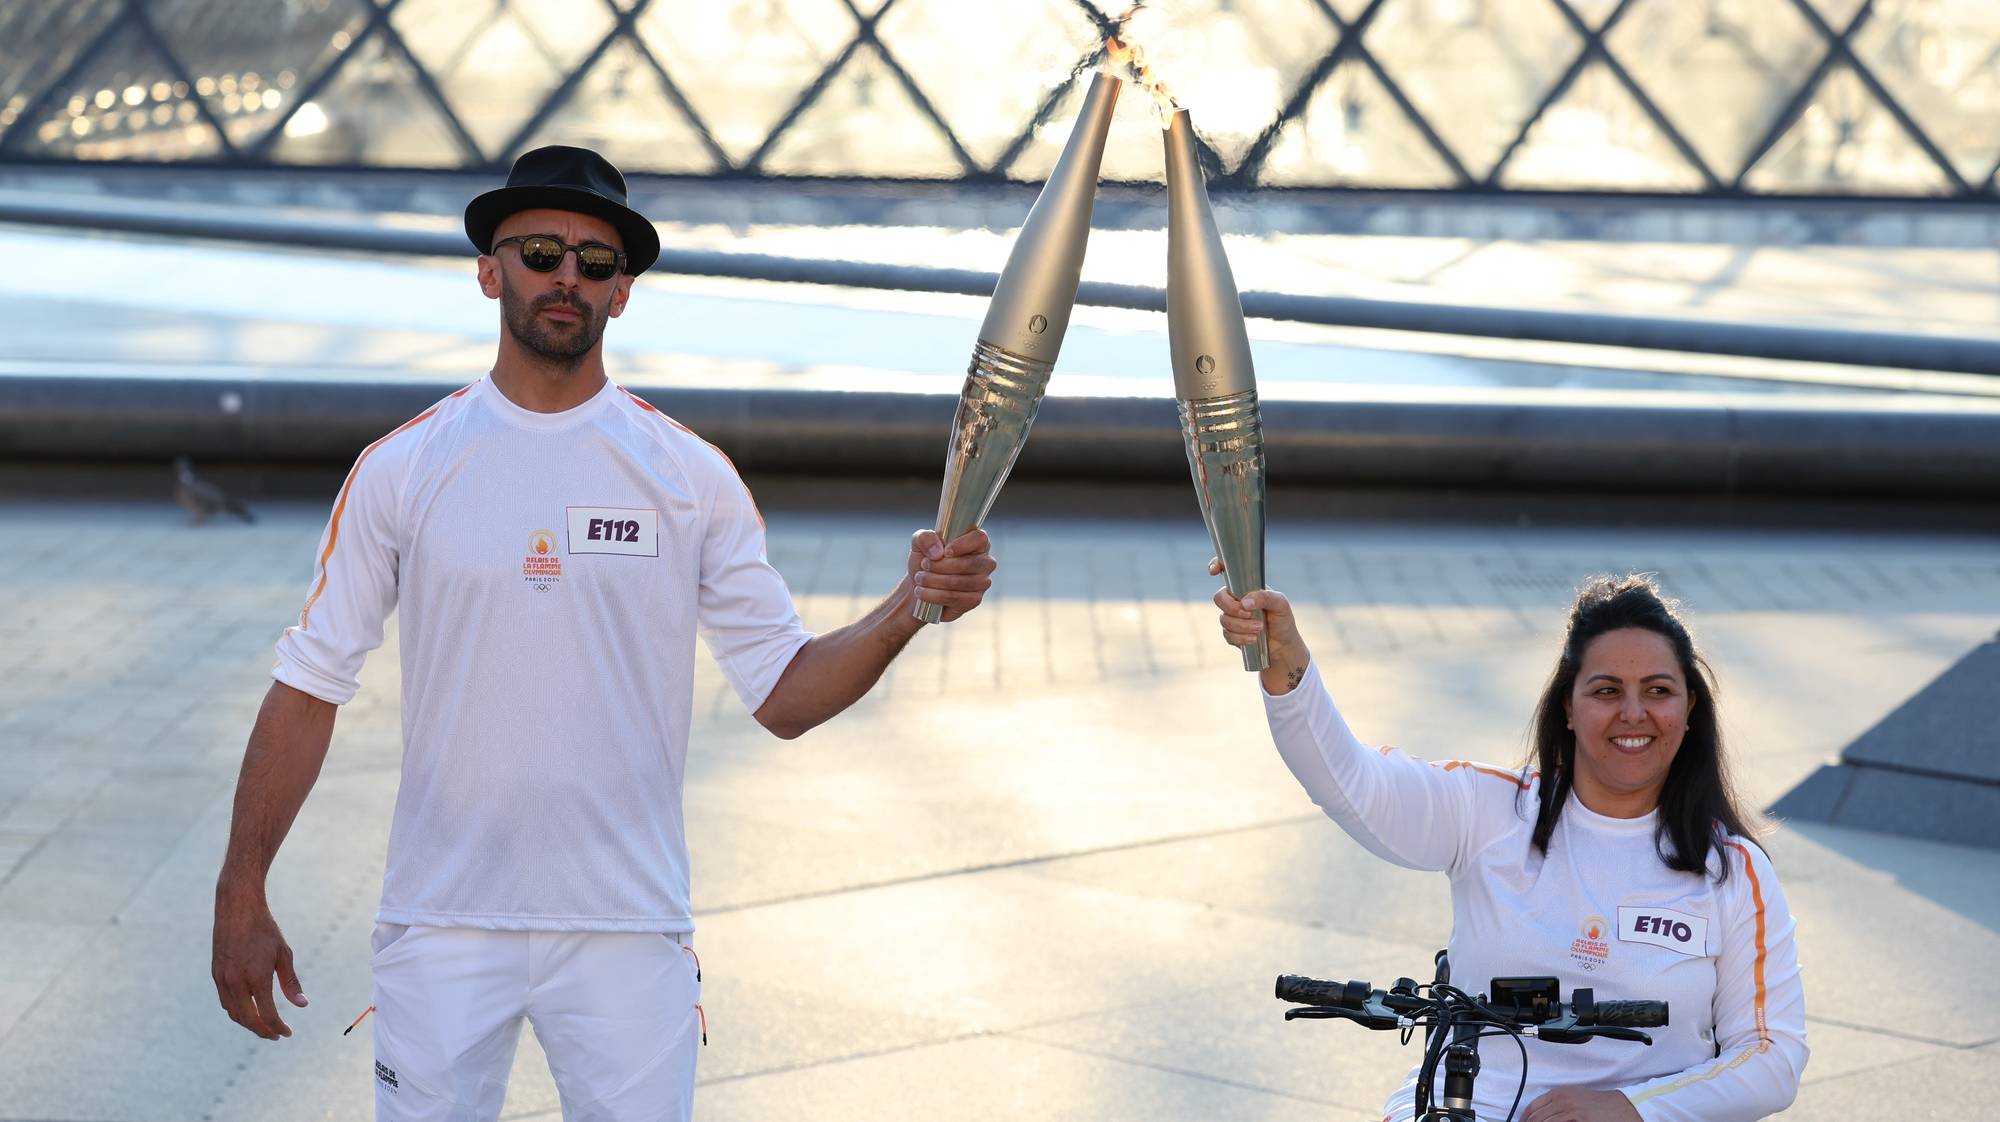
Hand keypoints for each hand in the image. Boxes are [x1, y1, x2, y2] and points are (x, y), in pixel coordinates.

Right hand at [212, 885, 307, 1039]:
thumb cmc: (265, 930)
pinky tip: (248, 1010)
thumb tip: (302, 1005)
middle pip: (248, 1019)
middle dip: (262, 1031)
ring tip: (263, 1026)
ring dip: (248, 1023)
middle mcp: (236, 982)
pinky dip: (236, 1011)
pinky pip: (225, 1001)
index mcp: (256, 978)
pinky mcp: (216, 974)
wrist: (237, 909)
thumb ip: (291, 982)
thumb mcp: (284, 954)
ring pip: (233, 1013)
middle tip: (276, 1035)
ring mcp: (222, 979)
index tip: (287, 1033)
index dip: (278, 1027)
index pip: (267, 1014)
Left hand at [909, 527, 995, 622]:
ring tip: (920, 578)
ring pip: (958, 582)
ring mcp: (982, 582)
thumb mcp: (918, 542)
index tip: (945, 552)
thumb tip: (938, 552)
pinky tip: (923, 592)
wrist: (920, 585)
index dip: (963, 544)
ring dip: (933, 580)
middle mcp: (985, 561)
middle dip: (939, 566)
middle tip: (924, 565)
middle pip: (968, 564)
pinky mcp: (974, 600)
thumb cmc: (924, 559)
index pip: (980, 538)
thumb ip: (925, 538)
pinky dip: (934, 595)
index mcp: (976, 541)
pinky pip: (954, 598)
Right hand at [1209, 557, 1303, 659]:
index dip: (1216, 565)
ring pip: (1224, 619)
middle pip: (1219, 598)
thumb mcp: (1280, 603)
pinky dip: (1241, 637)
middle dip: (1233, 608)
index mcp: (1246, 587)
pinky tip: (1254, 639)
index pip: (1227, 571)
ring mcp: (1232, 616)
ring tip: (1260, 628)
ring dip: (1242, 626)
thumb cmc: (1282, 619)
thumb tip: (1244, 602)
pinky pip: (1227, 634)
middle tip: (1249, 614)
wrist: (1283, 644)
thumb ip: (1264, 597)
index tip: (1214, 572)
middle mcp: (1236, 599)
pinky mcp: (1231, 633)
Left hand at [1521, 1088, 1641, 1121]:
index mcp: (1559, 1093)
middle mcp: (1562, 1101)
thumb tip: (1539, 1117)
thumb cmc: (1598, 1104)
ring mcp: (1570, 1112)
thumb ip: (1556, 1105)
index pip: (1533, 1108)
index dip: (1525, 1119)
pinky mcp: (1579, 1120)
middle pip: (1537, 1119)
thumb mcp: (1574, 1098)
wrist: (1621, 1108)